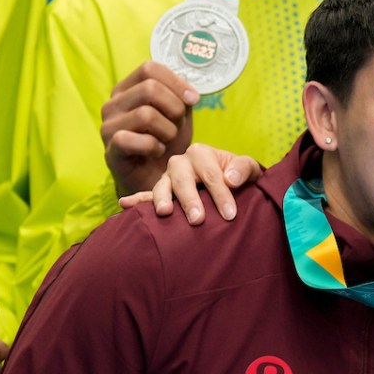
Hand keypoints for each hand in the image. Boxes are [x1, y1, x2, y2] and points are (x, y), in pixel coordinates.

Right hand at [101, 61, 198, 195]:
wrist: (158, 177)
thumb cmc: (168, 142)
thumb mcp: (179, 114)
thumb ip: (181, 96)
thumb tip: (190, 94)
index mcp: (128, 89)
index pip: (150, 68)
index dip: (176, 82)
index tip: (193, 100)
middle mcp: (113, 104)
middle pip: (149, 88)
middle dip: (175, 108)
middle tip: (178, 125)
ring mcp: (107, 127)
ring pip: (145, 114)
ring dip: (168, 130)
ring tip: (168, 140)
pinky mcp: (110, 150)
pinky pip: (134, 140)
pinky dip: (154, 146)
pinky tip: (157, 151)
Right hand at [119, 144, 262, 224]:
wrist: (230, 183)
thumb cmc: (239, 176)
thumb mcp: (249, 169)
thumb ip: (244, 168)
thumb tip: (230, 178)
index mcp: (202, 153)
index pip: (212, 175)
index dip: (221, 195)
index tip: (230, 215)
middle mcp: (181, 162)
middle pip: (183, 179)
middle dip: (190, 199)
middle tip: (198, 219)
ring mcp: (168, 177)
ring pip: (162, 186)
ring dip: (162, 199)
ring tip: (165, 213)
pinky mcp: (160, 192)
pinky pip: (146, 195)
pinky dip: (137, 200)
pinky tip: (125, 205)